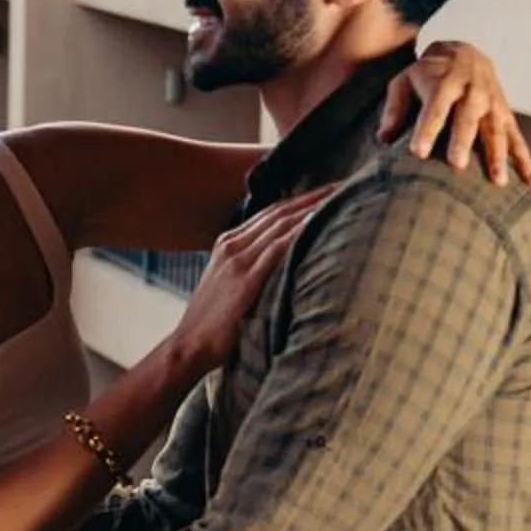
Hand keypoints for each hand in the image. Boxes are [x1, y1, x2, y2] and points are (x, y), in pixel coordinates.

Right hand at [168, 191, 329, 380]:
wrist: (188, 345)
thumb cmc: (212, 323)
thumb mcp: (226, 284)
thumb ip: (249, 268)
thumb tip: (281, 266)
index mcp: (227, 243)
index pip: (269, 213)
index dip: (299, 199)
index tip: (325, 191)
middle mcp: (232, 245)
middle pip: (279, 211)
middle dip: (311, 196)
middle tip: (341, 184)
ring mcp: (237, 260)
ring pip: (280, 224)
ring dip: (311, 207)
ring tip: (338, 196)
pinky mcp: (246, 279)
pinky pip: (277, 248)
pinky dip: (298, 231)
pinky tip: (318, 221)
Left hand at [381, 40, 530, 186]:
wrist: (466, 53)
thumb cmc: (428, 74)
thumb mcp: (405, 80)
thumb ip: (395, 108)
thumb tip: (382, 138)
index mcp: (444, 83)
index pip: (434, 108)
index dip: (426, 129)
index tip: (417, 152)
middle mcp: (471, 92)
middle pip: (467, 119)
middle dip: (463, 141)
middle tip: (457, 165)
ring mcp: (493, 104)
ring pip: (496, 131)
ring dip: (498, 156)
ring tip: (498, 182)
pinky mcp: (506, 115)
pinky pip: (518, 139)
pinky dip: (526, 161)